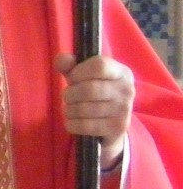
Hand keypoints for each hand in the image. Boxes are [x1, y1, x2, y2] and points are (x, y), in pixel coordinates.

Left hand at [55, 53, 132, 168]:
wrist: (111, 122)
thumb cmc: (93, 92)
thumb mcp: (82, 75)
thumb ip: (69, 64)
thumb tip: (61, 60)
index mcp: (121, 72)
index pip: (100, 65)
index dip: (79, 71)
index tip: (73, 77)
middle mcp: (127, 90)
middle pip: (88, 89)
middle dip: (69, 94)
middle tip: (68, 97)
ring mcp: (124, 110)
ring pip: (84, 109)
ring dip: (69, 110)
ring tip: (70, 109)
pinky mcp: (117, 128)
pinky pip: (85, 126)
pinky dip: (71, 124)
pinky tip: (73, 121)